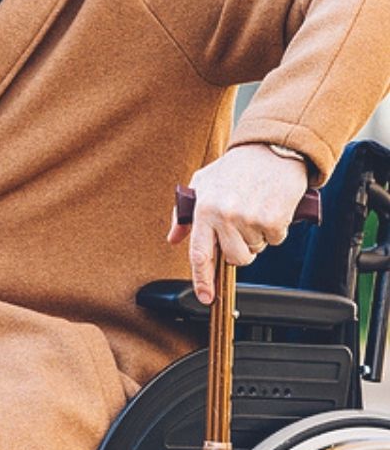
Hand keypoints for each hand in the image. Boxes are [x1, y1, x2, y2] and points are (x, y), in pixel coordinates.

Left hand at [167, 143, 308, 303]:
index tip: (206, 298)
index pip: (199, 252)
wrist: (269, 151)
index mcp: (204, 208)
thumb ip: (186, 214)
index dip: (202, 279)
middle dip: (240, 249)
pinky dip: (275, 229)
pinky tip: (269, 208)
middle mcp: (225, 216)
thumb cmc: (234, 168)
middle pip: (235, 258)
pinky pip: (275, 240)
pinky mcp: (274, 220)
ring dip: (257, 237)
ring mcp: (249, 219)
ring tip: (253, 210)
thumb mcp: (201, 183)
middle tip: (241, 225)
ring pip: (256, 250)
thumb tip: (174, 238)